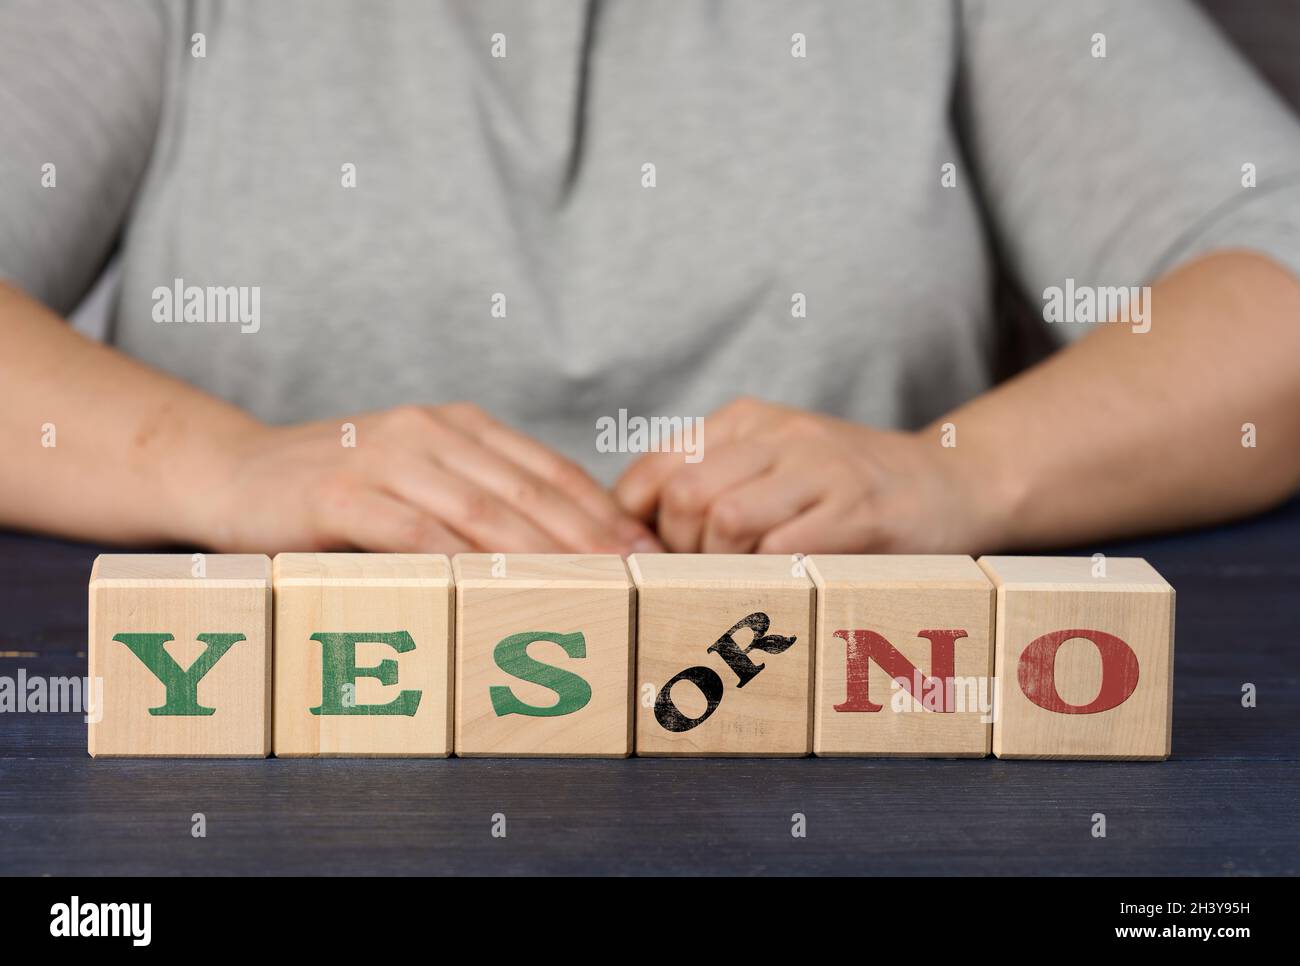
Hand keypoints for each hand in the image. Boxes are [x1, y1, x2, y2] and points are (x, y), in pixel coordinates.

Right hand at [188, 403, 662, 553]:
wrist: (232, 474)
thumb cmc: (337, 489)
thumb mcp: (416, 478)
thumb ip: (476, 498)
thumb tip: (560, 550)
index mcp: (459, 426)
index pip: (547, 470)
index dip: (600, 510)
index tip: (644, 551)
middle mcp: (430, 431)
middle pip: (526, 491)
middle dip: (587, 537)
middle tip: (635, 578)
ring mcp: (384, 457)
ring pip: (480, 510)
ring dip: (539, 553)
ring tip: (586, 588)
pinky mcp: (339, 493)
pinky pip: (411, 530)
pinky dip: (456, 559)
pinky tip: (492, 586)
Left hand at [614, 397, 1001, 553]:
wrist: (953, 481)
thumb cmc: (848, 488)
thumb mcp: (774, 465)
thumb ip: (713, 484)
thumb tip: (634, 538)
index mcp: (746, 420)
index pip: (655, 467)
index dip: (638, 524)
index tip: (651, 560)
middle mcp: (779, 435)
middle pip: (686, 495)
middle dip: (680, 552)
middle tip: (700, 580)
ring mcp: (821, 468)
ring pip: (727, 520)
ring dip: (724, 568)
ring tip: (744, 583)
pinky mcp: (859, 509)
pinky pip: (784, 550)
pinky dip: (768, 580)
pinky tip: (782, 588)